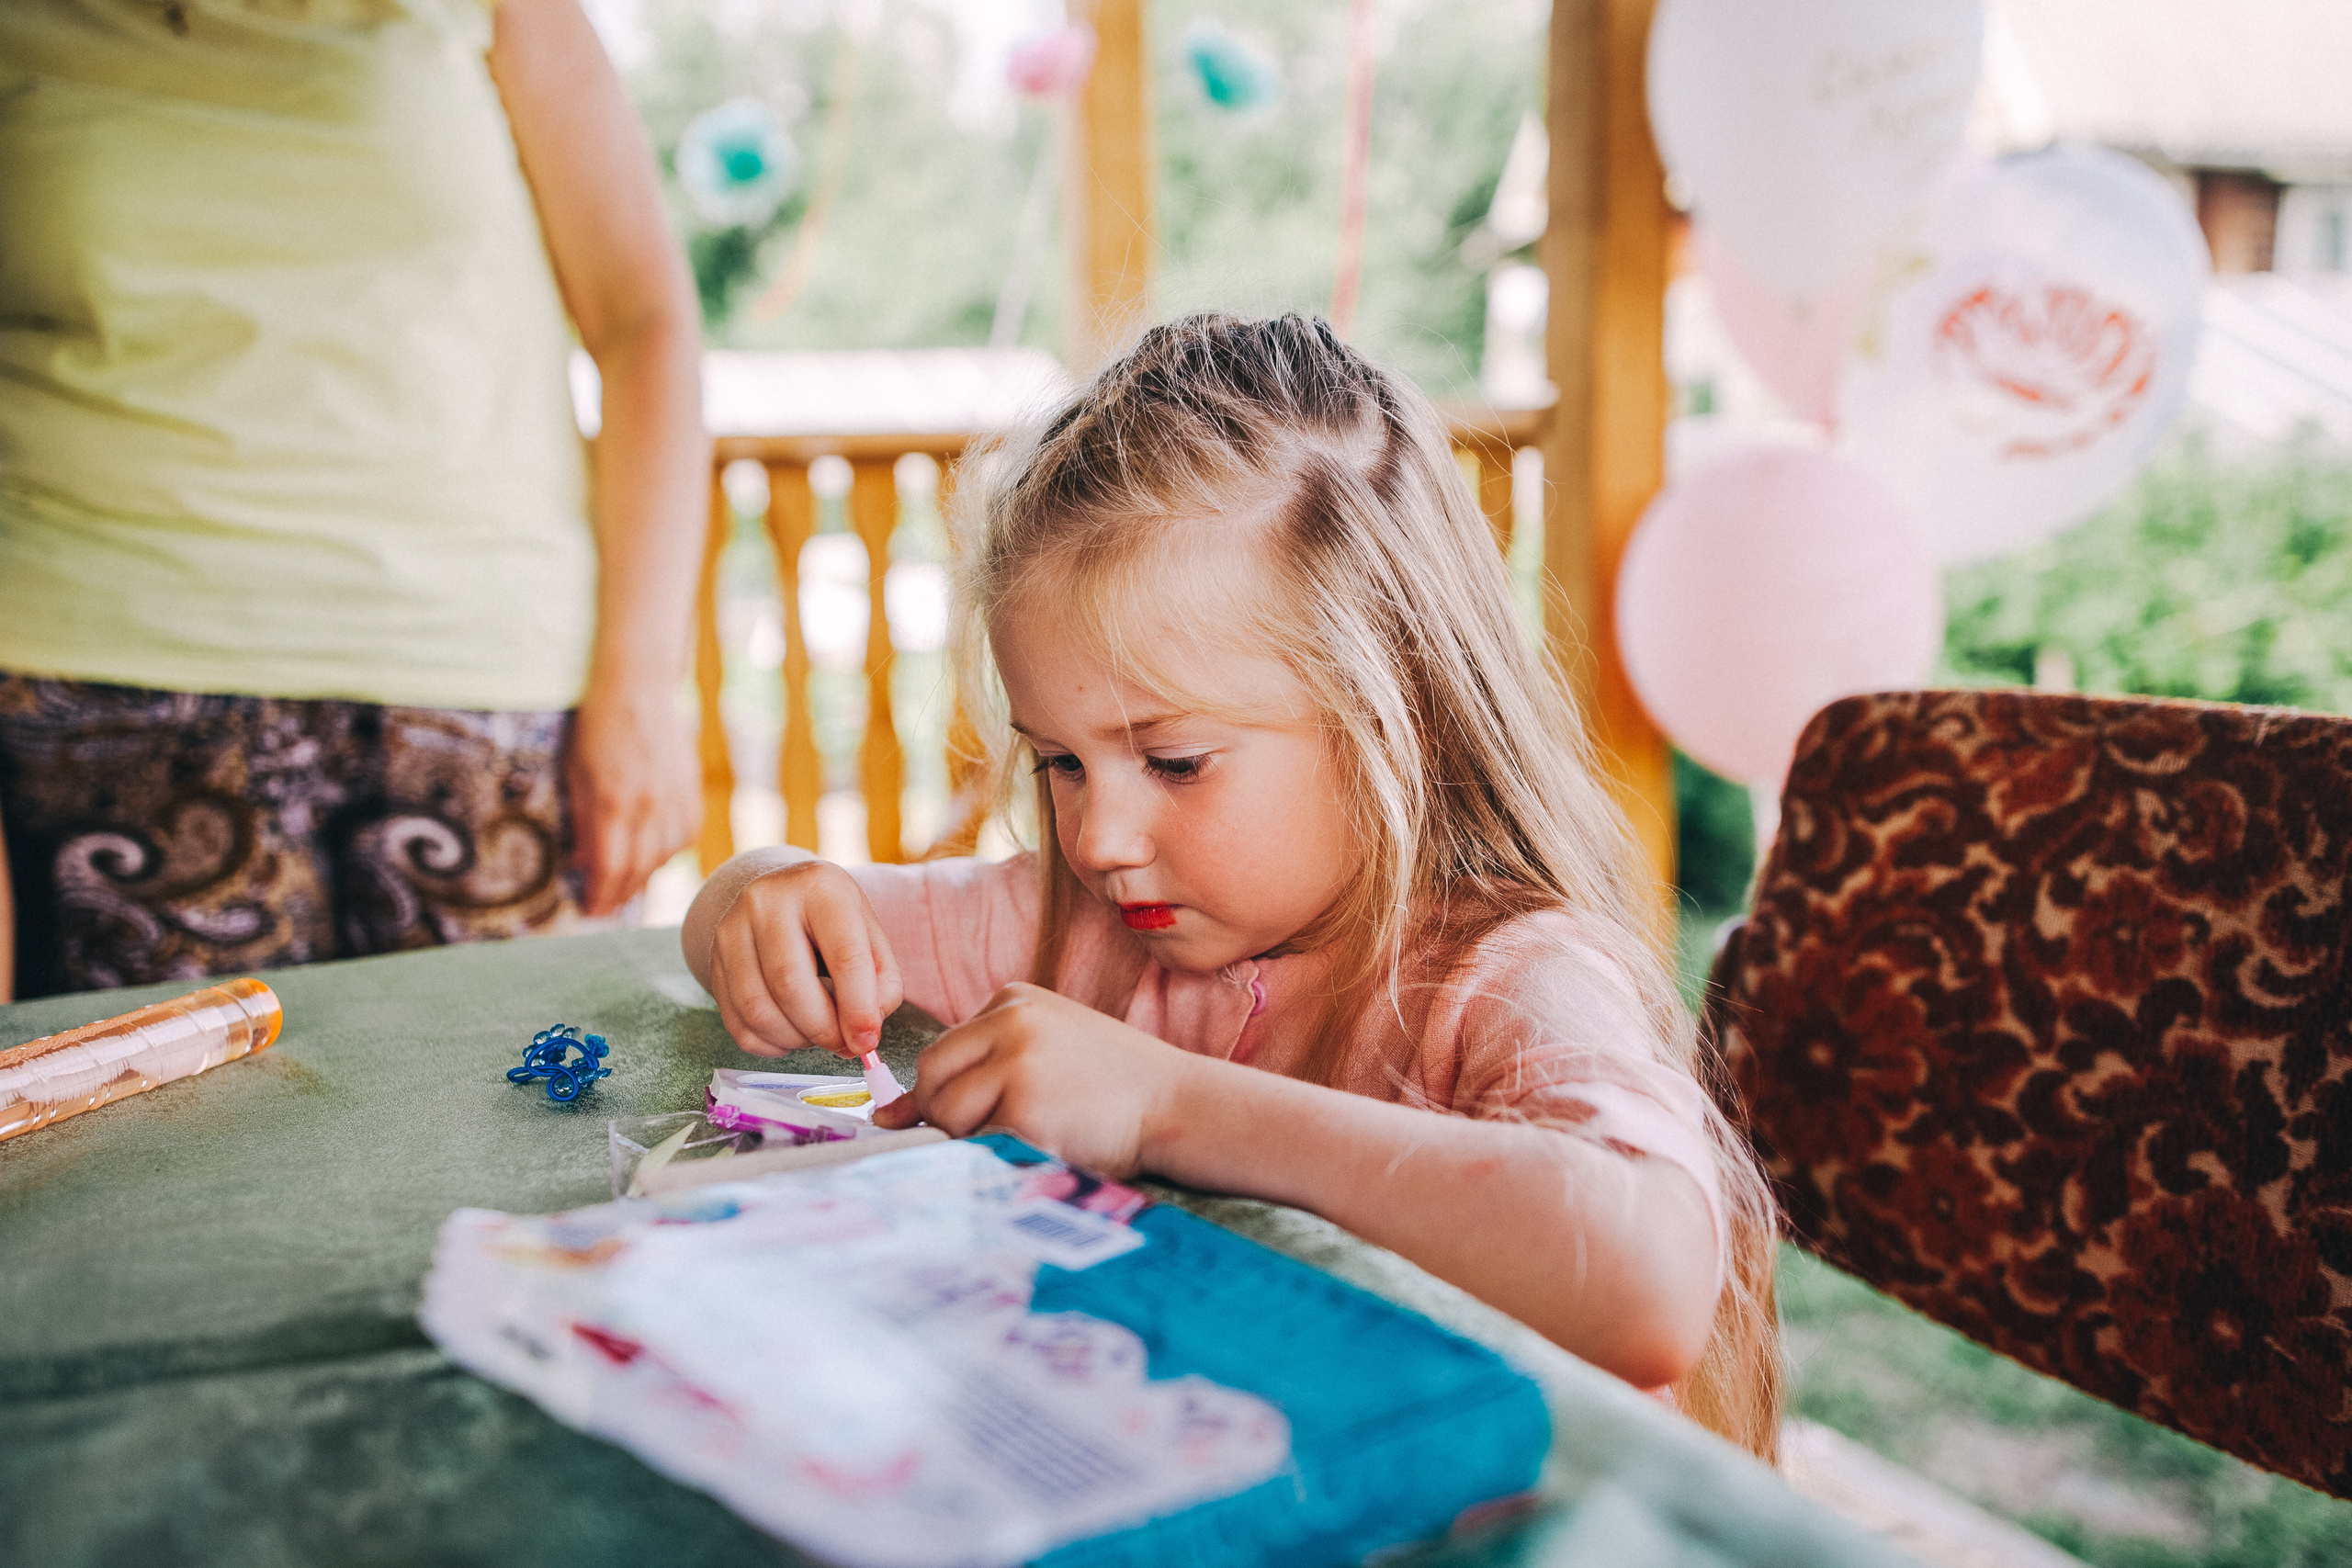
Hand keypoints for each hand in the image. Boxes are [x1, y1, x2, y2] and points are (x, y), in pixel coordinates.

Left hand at [565, 681, 701, 915]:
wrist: (639, 686)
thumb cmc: (596, 726)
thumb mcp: (575, 773)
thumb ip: (581, 820)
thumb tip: (582, 862)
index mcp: (613, 803)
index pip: (609, 868)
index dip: (599, 896)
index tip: (589, 910)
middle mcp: (649, 807)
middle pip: (638, 870)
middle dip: (619, 894)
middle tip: (604, 908)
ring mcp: (675, 799)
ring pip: (664, 857)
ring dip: (644, 876)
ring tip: (626, 885)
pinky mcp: (691, 791)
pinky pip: (685, 836)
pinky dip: (668, 851)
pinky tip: (654, 854)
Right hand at [705, 860, 902, 1057]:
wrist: (777, 896)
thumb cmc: (830, 921)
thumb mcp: (869, 933)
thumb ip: (882, 982)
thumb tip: (864, 1033)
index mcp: (819, 886)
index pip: (843, 954)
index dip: (858, 1007)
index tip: (867, 1041)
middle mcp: (767, 901)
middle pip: (790, 984)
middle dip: (822, 1029)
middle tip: (842, 1044)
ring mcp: (731, 930)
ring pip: (757, 1009)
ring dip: (794, 1039)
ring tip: (816, 1035)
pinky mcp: (714, 962)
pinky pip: (737, 1024)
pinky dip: (769, 1044)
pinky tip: (790, 1035)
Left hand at [873, 983, 1189, 1177]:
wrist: (1180, 1104)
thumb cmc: (1111, 1088)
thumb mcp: (1042, 1054)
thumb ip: (973, 1072)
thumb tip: (883, 1117)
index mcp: (1012, 999)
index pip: (940, 1054)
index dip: (949, 1096)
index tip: (986, 1113)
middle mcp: (1010, 1021)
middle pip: (933, 1080)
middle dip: (954, 1118)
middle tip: (1010, 1130)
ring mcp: (1017, 1062)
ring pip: (948, 1115)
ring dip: (977, 1139)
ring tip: (1036, 1132)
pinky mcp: (1025, 1108)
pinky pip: (979, 1145)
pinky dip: (1002, 1157)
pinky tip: (1048, 1143)